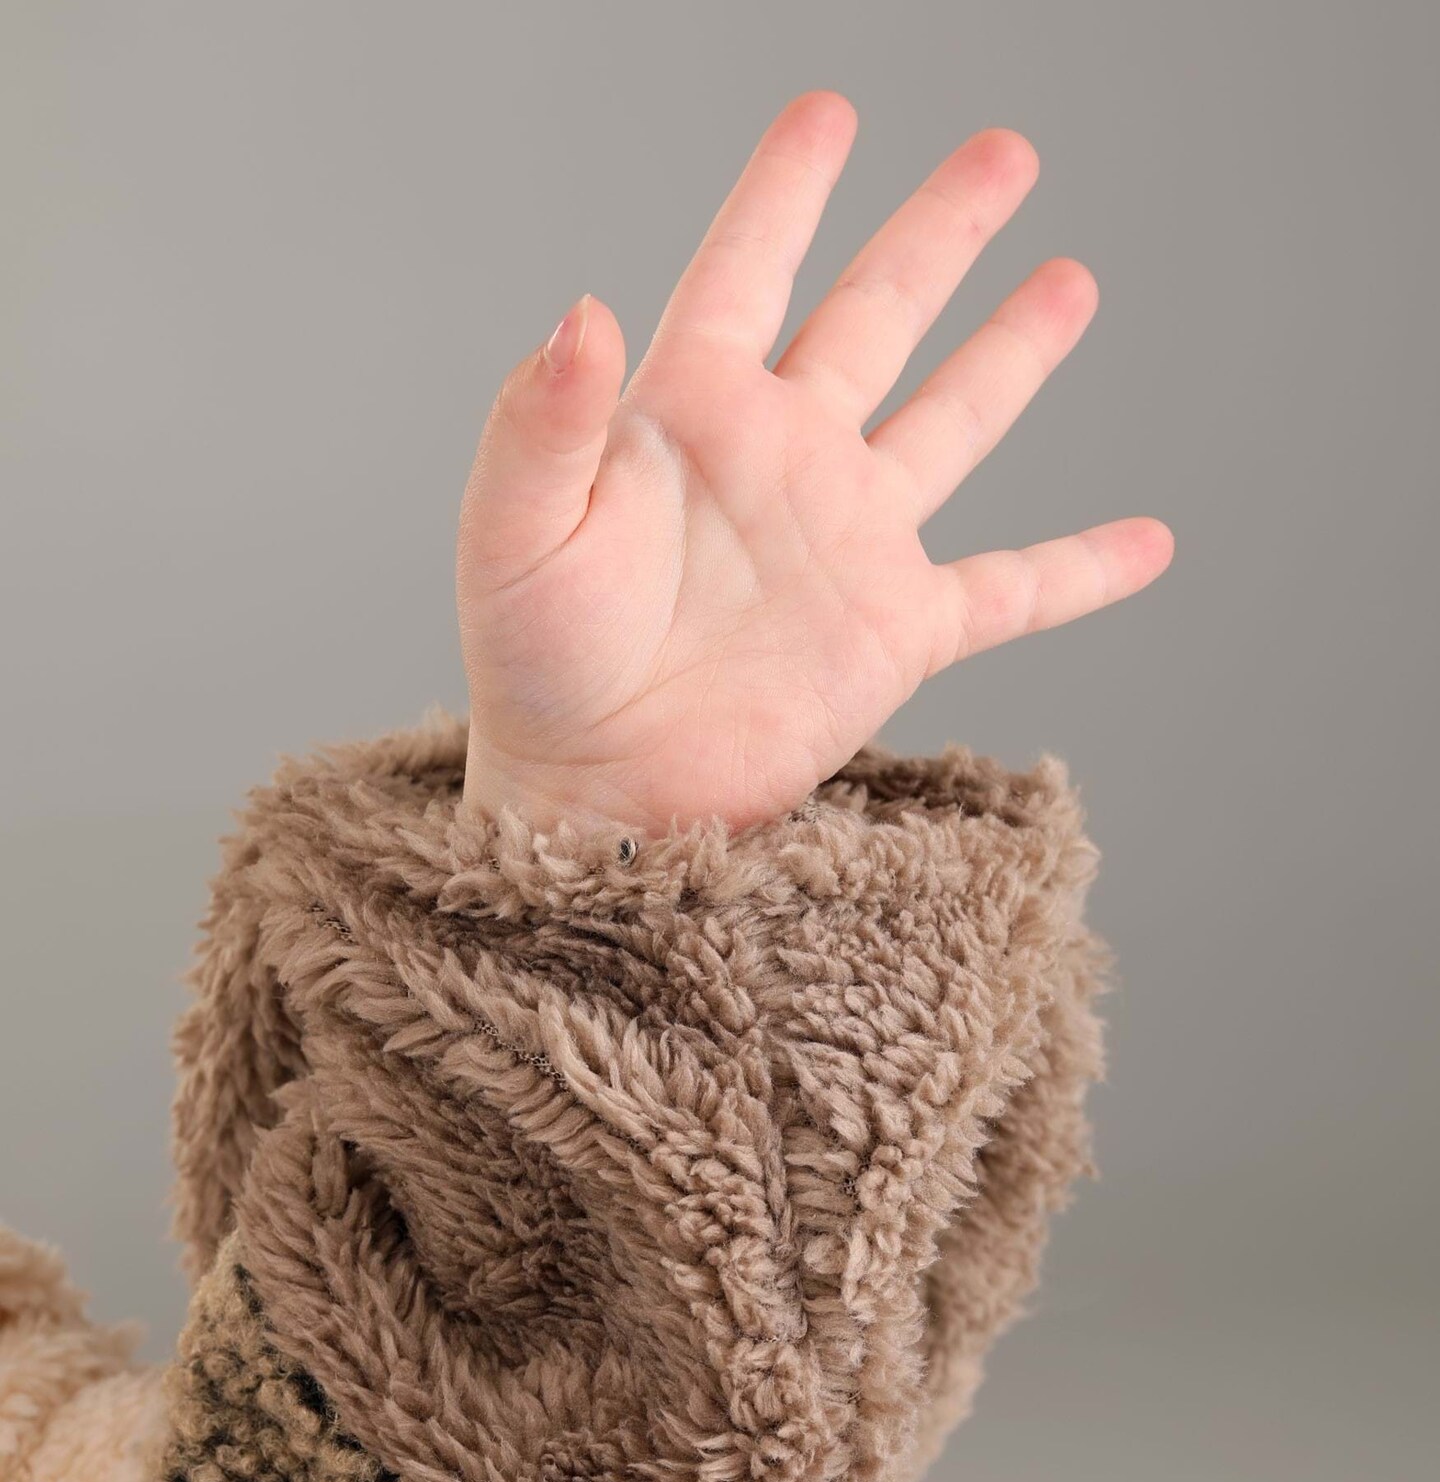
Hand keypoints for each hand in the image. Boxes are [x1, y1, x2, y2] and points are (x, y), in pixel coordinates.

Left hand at [457, 92, 1171, 834]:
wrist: (596, 795)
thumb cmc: (533, 667)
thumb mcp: (513, 533)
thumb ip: (541, 419)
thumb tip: (582, 307)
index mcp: (691, 411)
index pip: (746, 266)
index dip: (788, 188)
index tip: (829, 111)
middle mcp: (784, 458)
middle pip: (878, 314)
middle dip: (940, 231)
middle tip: (1006, 151)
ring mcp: (848, 541)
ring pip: (952, 422)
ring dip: (1013, 352)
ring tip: (1071, 280)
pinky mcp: (895, 632)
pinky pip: (1011, 590)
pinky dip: (1081, 569)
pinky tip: (1149, 541)